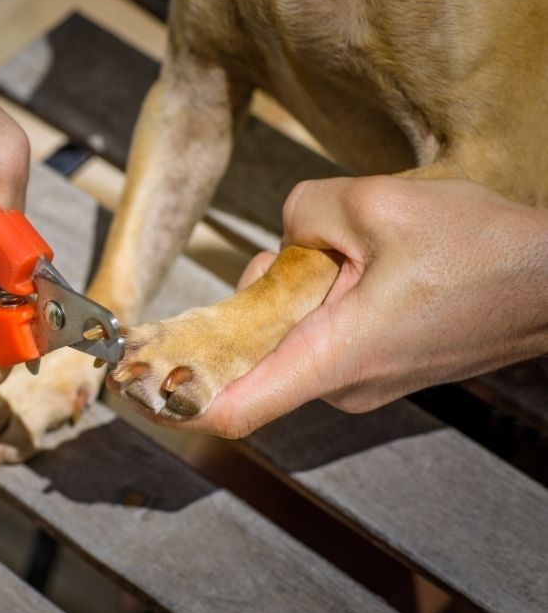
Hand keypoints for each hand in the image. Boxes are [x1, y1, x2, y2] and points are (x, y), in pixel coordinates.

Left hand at [192, 176, 547, 436]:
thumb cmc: (483, 251)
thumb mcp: (377, 204)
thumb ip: (302, 213)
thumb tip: (284, 240)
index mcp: (333, 357)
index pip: (231, 408)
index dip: (172, 397)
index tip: (130, 380)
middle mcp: (340, 384)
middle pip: (252, 353)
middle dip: (252, 298)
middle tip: (301, 252)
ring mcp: (359, 382)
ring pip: (286, 339)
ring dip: (292, 291)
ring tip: (354, 252)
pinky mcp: (374, 368)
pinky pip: (317, 338)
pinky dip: (316, 302)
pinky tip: (360, 267)